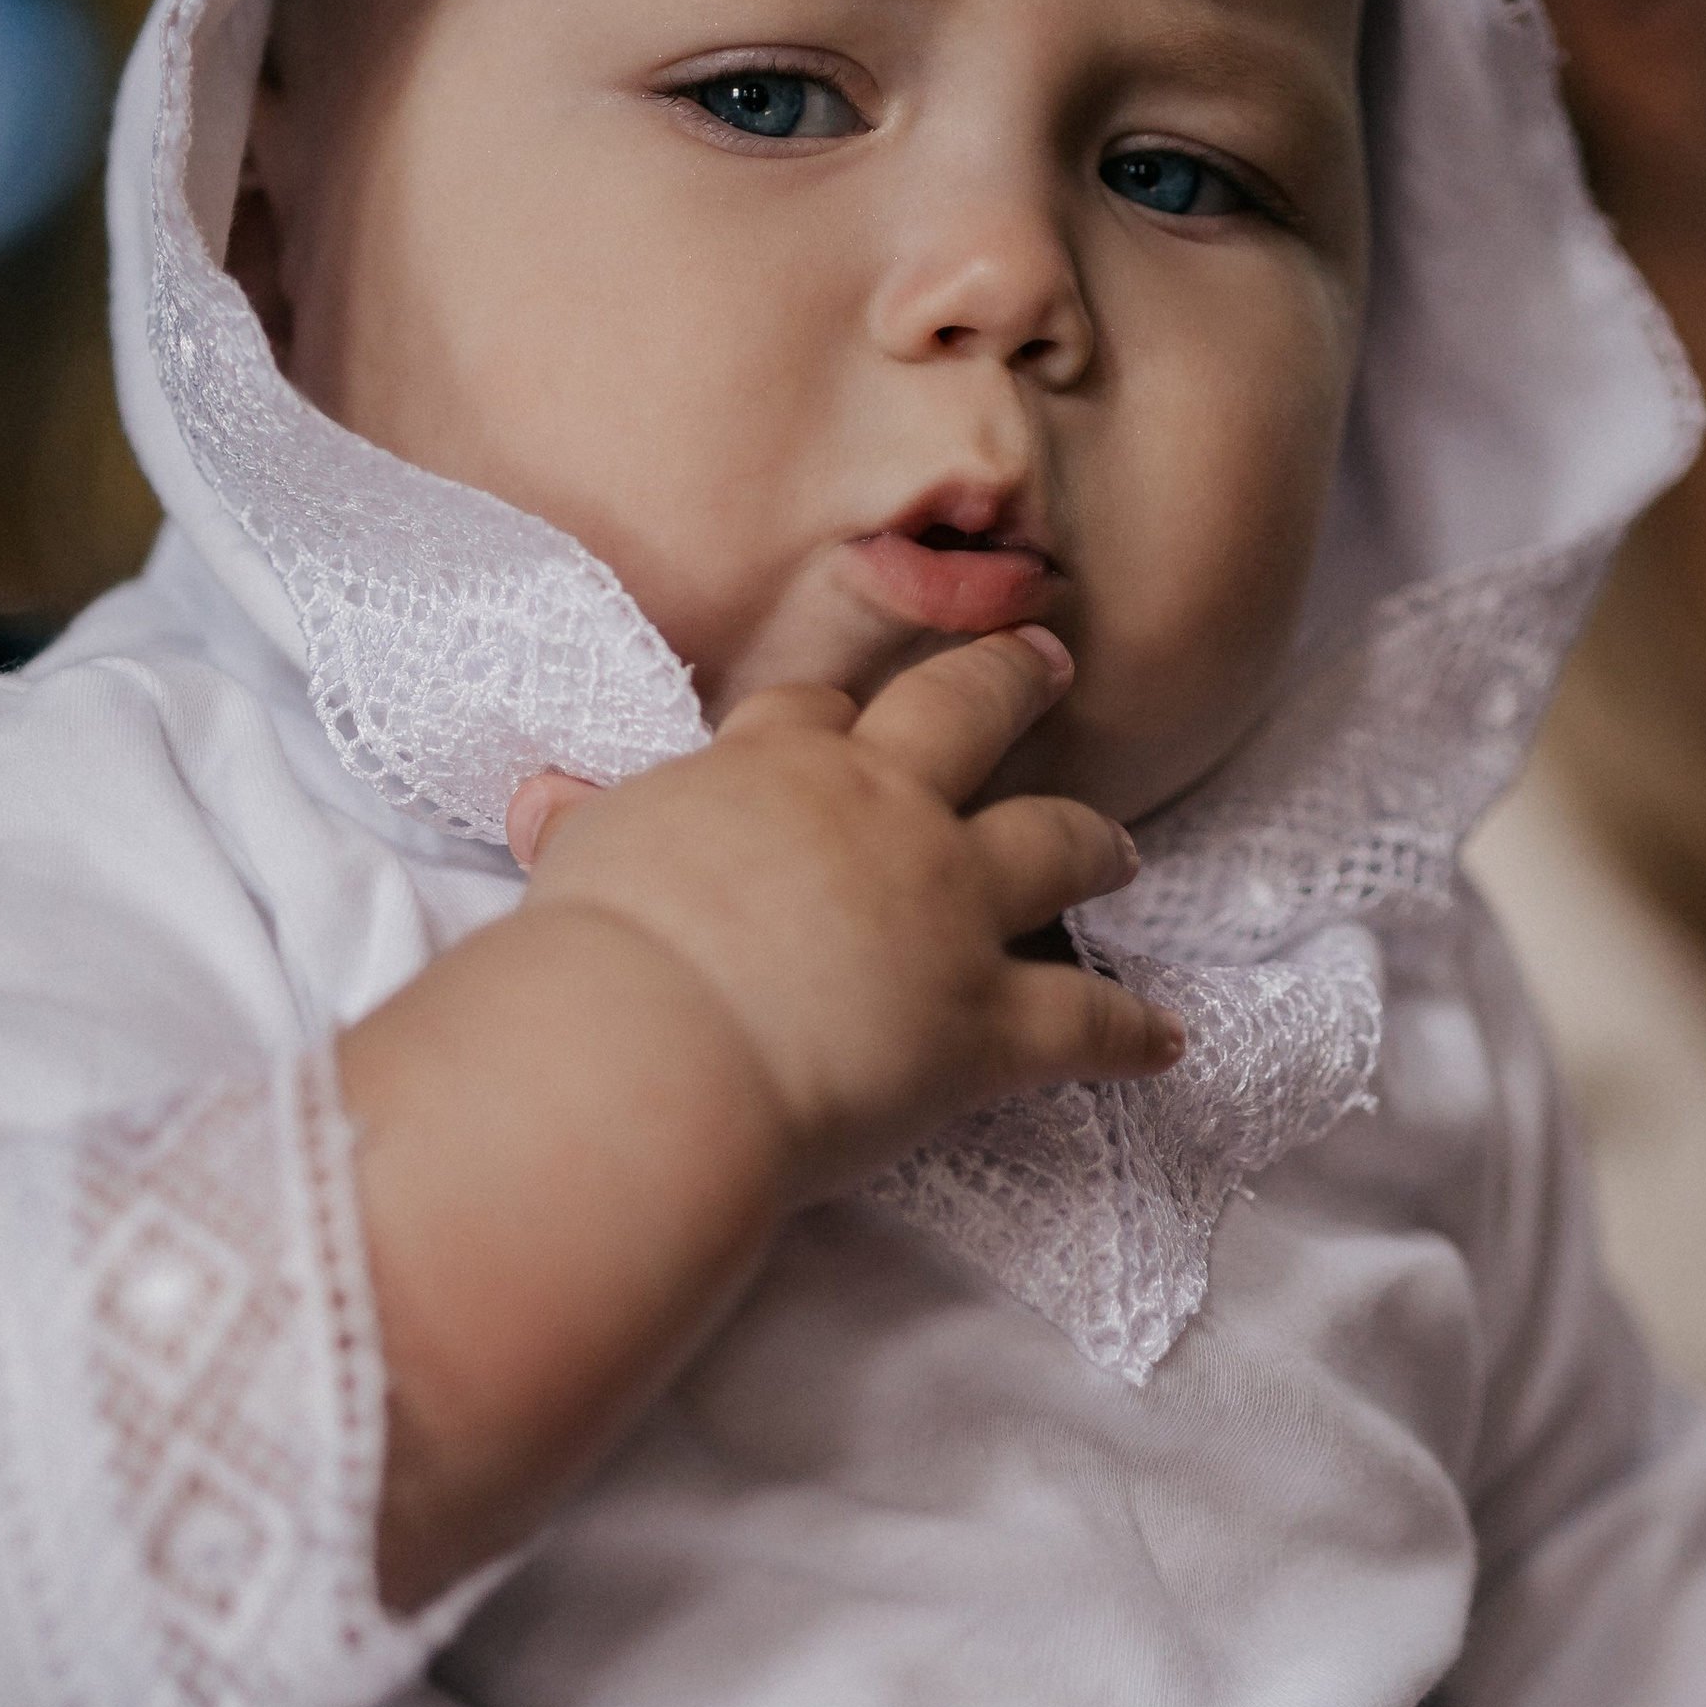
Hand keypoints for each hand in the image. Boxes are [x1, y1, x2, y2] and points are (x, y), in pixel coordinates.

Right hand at [343, 627, 1179, 1606]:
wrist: (652, 1041)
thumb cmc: (598, 954)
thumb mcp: (582, 863)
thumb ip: (581, 826)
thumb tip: (538, 798)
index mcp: (773, 768)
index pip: (816, 711)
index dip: (840, 713)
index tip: (849, 718)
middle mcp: (879, 811)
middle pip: (963, 715)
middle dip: (1008, 684)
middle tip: (1046, 665)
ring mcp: (947, 907)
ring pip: (1051, 844)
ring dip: (1092, 841)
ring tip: (1121, 848)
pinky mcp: (985, 1017)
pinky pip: (1083, 1020)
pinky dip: (1131, 1032)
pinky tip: (1167, 1040)